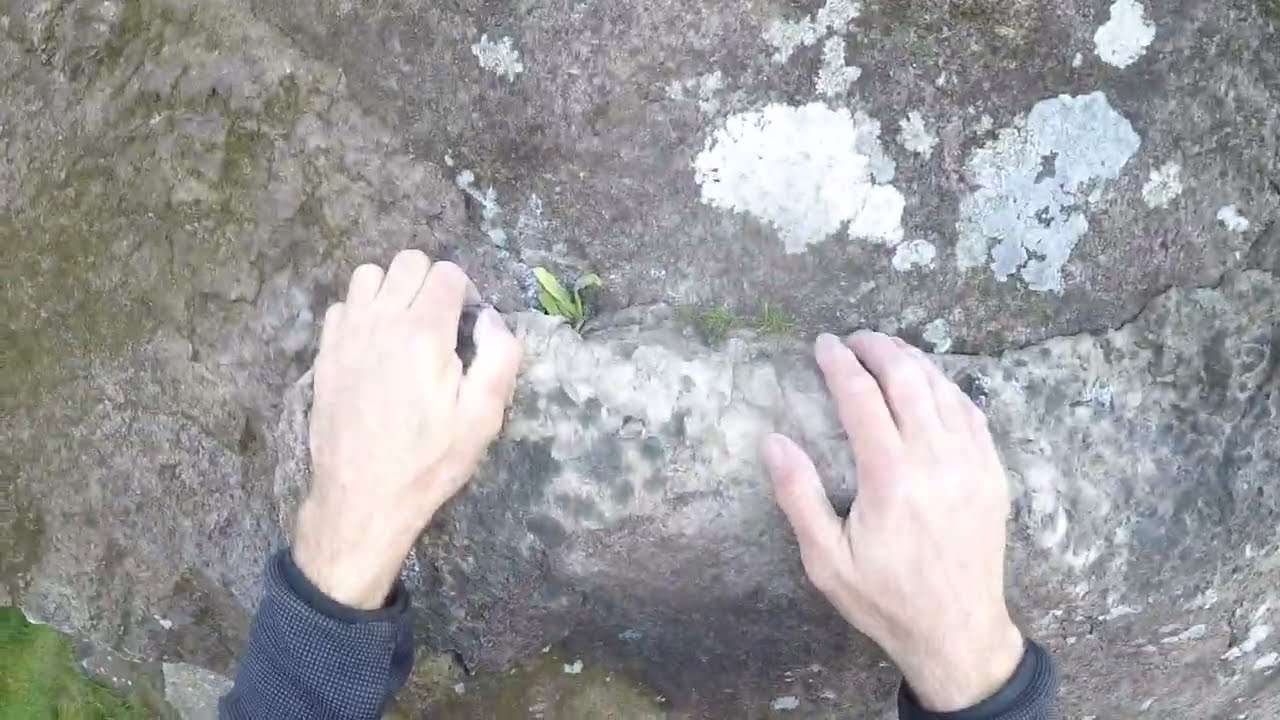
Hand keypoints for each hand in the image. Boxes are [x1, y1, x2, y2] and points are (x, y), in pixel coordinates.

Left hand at [293, 250, 521, 609]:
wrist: (363, 498)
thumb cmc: (429, 461)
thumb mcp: (483, 418)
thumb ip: (499, 357)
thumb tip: (490, 318)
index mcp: (424, 333)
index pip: (447, 273)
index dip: (465, 293)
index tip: (468, 326)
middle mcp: (381, 322)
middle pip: (407, 261)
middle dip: (430, 282)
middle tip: (440, 322)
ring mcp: (347, 335)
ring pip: (368, 275)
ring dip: (392, 290)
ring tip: (405, 326)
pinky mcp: (325, 354)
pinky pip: (341, 306)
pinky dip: (361, 313)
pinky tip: (374, 345)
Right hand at [763, 332, 1022, 711]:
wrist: (957, 633)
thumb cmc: (885, 599)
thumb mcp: (827, 560)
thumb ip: (798, 496)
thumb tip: (773, 442)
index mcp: (890, 476)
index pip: (861, 397)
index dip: (840, 363)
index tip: (823, 344)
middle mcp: (935, 459)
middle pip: (908, 378)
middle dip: (878, 348)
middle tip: (854, 338)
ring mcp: (971, 464)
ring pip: (943, 389)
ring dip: (914, 361)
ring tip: (888, 350)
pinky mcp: (992, 475)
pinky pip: (972, 413)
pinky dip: (948, 387)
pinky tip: (931, 384)